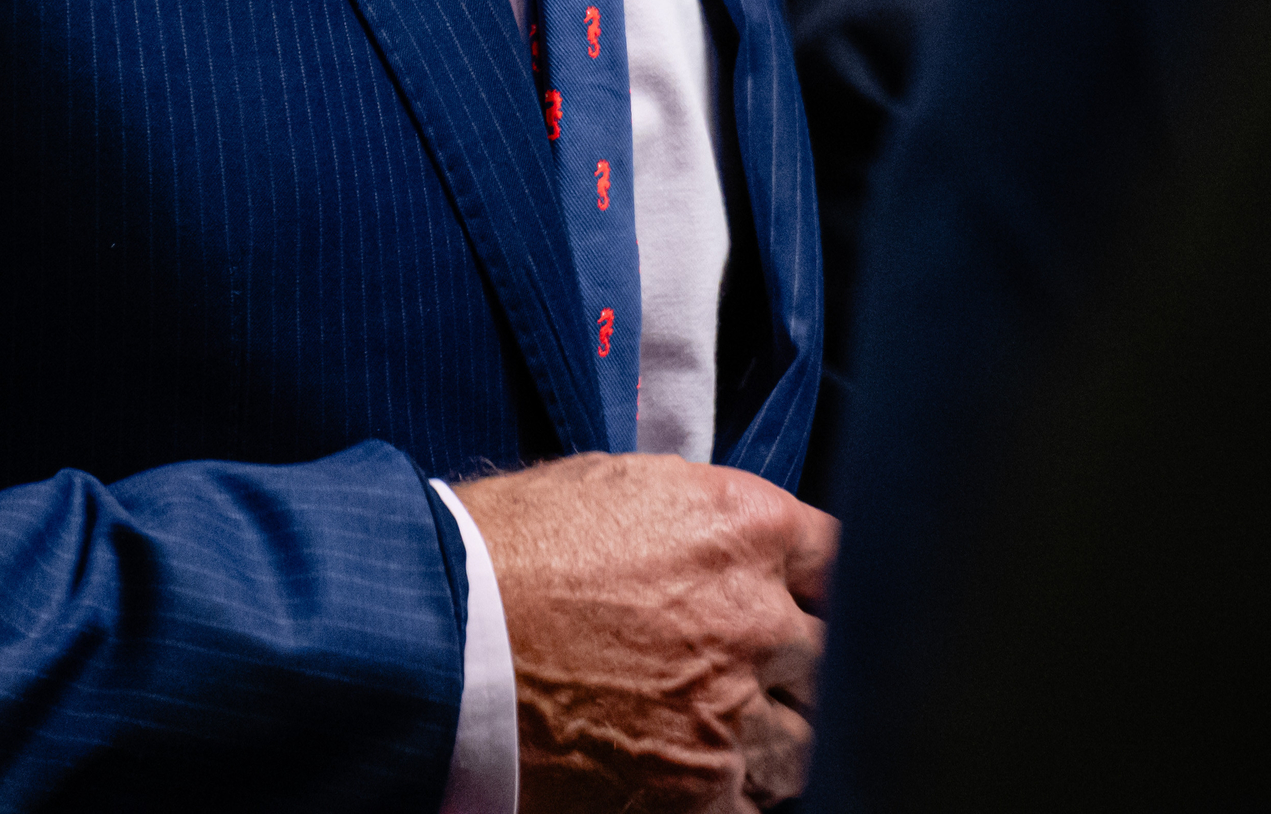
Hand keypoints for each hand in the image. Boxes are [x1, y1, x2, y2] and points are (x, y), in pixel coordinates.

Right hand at [455, 451, 834, 810]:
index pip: (841, 560)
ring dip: (769, 740)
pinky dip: (726, 798)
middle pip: (828, 657)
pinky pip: (751, 807)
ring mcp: (730, 714)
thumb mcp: (617, 489)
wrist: (429, 637)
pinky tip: (685, 782)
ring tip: (712, 735)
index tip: (803, 606)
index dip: (818, 590)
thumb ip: (700, 518)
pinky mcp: (695, 795)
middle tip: (749, 676)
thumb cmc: (500, 553)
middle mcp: (757, 618)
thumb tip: (735, 543)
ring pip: (803, 742)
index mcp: (745, 527)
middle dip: (794, 668)